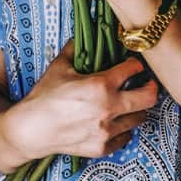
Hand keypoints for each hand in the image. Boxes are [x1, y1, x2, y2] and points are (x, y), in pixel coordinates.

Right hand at [2, 38, 159, 159]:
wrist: (30, 130)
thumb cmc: (43, 97)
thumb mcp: (59, 66)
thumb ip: (76, 48)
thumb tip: (84, 34)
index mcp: (100, 85)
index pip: (133, 69)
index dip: (135, 65)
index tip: (133, 66)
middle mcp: (108, 108)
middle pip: (149, 98)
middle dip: (150, 88)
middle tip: (146, 84)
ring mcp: (107, 130)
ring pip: (140, 118)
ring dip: (136, 109)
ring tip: (128, 103)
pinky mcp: (102, 147)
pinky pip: (126, 137)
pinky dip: (124, 129)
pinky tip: (115, 122)